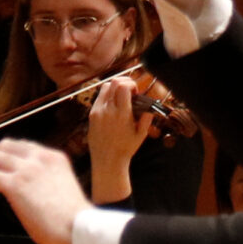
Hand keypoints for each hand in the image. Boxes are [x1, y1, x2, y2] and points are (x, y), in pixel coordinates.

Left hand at [0, 139, 88, 243]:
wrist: (80, 228)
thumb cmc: (74, 221)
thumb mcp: (63, 191)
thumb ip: (46, 185)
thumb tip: (32, 196)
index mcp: (54, 158)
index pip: (24, 147)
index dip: (8, 157)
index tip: (1, 168)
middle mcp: (39, 158)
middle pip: (5, 147)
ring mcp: (26, 169)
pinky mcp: (15, 184)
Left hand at [85, 77, 147, 193]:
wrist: (107, 161)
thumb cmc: (125, 149)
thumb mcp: (141, 134)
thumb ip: (146, 118)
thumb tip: (151, 106)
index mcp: (121, 114)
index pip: (123, 86)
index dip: (131, 84)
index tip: (136, 92)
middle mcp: (107, 111)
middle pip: (113, 82)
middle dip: (124, 82)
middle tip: (130, 91)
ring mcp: (97, 112)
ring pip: (104, 87)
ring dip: (115, 87)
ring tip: (122, 97)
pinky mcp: (91, 115)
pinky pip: (99, 98)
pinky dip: (107, 96)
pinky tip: (113, 105)